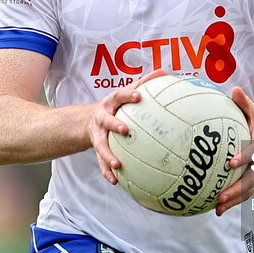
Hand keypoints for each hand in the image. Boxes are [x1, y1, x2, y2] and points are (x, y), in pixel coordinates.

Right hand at [87, 69, 166, 184]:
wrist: (89, 120)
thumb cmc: (116, 105)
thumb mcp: (126, 92)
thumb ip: (144, 82)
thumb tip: (164, 71)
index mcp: (111, 103)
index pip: (120, 96)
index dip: (128, 95)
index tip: (139, 96)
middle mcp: (102, 118)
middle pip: (106, 120)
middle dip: (114, 124)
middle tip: (125, 130)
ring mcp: (98, 135)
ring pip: (101, 145)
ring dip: (108, 155)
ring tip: (118, 164)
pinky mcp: (97, 149)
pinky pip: (100, 162)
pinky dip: (107, 171)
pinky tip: (116, 180)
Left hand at [216, 86, 253, 215]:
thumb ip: (244, 102)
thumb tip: (234, 90)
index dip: (245, 157)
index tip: (232, 163)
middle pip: (252, 178)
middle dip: (237, 189)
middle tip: (221, 196)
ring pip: (249, 190)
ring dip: (234, 201)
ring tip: (217, 208)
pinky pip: (245, 193)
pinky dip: (233, 202)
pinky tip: (217, 209)